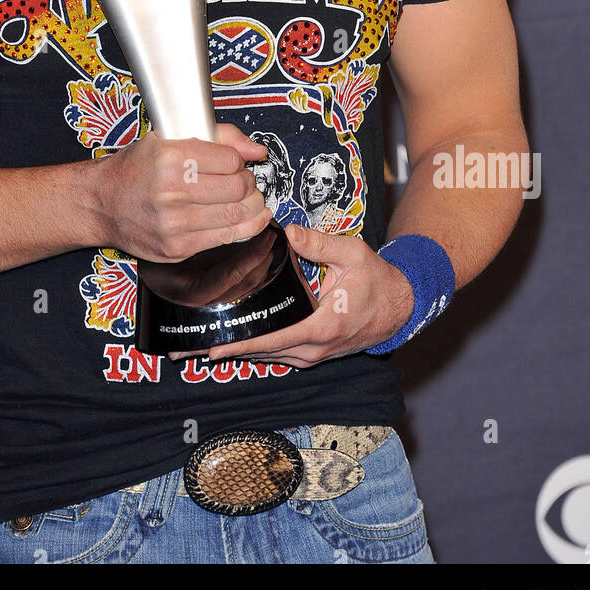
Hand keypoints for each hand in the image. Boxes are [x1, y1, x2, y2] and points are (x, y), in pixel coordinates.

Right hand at [89, 124, 270, 263]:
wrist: (102, 204)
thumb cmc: (136, 169)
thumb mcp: (169, 138)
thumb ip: (218, 136)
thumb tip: (257, 151)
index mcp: (170, 156)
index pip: (231, 160)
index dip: (239, 160)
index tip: (234, 163)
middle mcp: (171, 190)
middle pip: (238, 188)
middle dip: (248, 183)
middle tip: (241, 181)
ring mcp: (175, 223)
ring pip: (237, 214)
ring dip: (250, 205)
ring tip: (244, 198)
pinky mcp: (178, 248)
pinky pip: (226, 237)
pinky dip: (244, 227)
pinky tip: (245, 217)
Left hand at [205, 223, 415, 368]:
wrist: (400, 307)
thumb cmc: (377, 280)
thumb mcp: (353, 254)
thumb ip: (320, 243)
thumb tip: (289, 231)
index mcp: (324, 327)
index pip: (274, 340)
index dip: (242, 343)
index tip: (213, 346)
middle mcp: (317, 348)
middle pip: (265, 355)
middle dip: (229, 351)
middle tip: (189, 350)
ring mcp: (315, 355)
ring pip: (270, 358)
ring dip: (240, 352)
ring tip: (203, 348)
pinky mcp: (314, 353)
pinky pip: (279, 355)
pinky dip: (257, 350)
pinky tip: (236, 341)